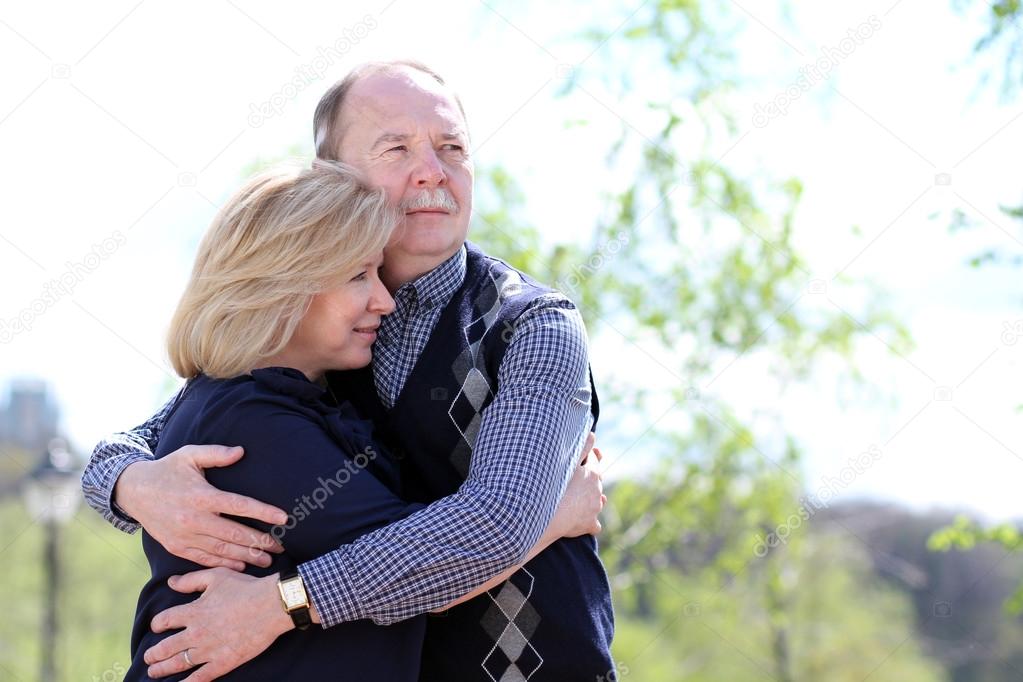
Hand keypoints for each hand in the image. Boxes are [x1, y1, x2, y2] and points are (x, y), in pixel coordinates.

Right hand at [115, 445, 287, 569]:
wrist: (134, 491)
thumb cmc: (168, 470)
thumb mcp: (189, 455)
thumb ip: (216, 454)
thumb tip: (241, 451)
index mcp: (200, 496)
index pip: (239, 505)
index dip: (263, 512)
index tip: (284, 518)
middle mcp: (193, 519)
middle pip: (234, 533)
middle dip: (260, 541)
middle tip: (282, 547)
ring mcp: (184, 536)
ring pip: (221, 549)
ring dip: (246, 556)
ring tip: (267, 560)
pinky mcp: (177, 547)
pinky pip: (204, 559)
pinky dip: (224, 563)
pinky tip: (240, 565)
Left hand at [144, 568, 294, 679]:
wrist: (271, 606)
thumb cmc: (246, 588)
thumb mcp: (217, 576)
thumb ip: (191, 580)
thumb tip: (171, 582)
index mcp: (193, 611)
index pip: (164, 621)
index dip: (157, 624)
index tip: (157, 627)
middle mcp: (196, 633)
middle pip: (165, 647)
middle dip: (154, 654)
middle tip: (148, 657)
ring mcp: (209, 650)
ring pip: (178, 664)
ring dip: (162, 669)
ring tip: (153, 672)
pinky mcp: (223, 662)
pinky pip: (200, 678)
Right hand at [551, 433, 604, 537]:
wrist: (543, 515)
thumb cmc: (551, 486)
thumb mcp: (565, 461)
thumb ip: (581, 448)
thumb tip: (593, 435)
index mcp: (592, 473)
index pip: (593, 459)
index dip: (587, 456)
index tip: (581, 455)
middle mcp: (597, 491)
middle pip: (596, 481)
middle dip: (587, 478)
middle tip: (574, 477)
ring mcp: (594, 509)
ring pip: (598, 502)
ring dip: (591, 499)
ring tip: (579, 498)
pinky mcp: (589, 525)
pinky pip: (594, 524)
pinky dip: (589, 522)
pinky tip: (582, 522)